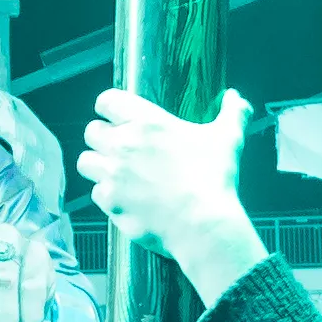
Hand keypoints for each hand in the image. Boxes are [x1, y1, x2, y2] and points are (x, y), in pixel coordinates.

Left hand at [77, 89, 269, 305]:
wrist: (203, 224)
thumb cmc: (214, 179)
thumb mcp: (228, 139)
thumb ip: (232, 113)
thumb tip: (235, 97)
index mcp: (147, 122)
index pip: (106, 101)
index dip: (109, 108)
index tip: (117, 116)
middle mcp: (123, 144)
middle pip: (91, 131)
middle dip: (102, 138)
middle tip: (119, 149)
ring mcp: (113, 174)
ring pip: (85, 162)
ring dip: (98, 165)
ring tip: (115, 173)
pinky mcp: (110, 202)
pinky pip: (96, 193)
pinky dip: (107, 195)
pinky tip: (124, 198)